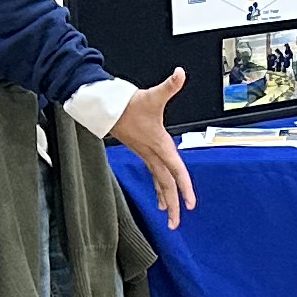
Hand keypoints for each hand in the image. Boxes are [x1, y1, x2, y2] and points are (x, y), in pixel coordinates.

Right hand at [109, 69, 197, 224]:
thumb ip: (169, 85)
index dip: (184, 186)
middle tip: (176, 223)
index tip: (190, 203)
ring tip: (170, 218)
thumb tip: (180, 73)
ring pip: (159, 182)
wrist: (106, 107)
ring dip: (165, 200)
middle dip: (172, 203)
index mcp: (159, 145)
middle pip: (165, 184)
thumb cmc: (129, 103)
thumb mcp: (152, 95)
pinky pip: (153, 176)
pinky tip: (161, 199)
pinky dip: (159, 188)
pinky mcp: (142, 153)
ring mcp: (146, 155)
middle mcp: (153, 154)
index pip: (175, 170)